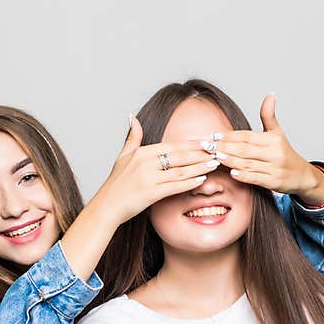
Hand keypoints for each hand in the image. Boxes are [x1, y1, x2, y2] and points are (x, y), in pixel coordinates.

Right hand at [92, 117, 217, 223]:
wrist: (106, 206)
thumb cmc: (116, 184)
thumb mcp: (123, 156)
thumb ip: (132, 137)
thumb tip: (133, 117)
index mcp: (142, 152)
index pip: (172, 145)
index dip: (192, 143)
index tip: (207, 141)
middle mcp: (145, 163)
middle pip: (179, 155)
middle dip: (200, 152)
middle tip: (217, 150)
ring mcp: (148, 178)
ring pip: (180, 170)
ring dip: (199, 166)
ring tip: (215, 163)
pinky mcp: (150, 194)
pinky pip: (174, 186)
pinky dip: (189, 182)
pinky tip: (202, 179)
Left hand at [211, 93, 323, 205]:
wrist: (302, 175)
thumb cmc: (285, 153)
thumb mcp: (278, 133)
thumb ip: (269, 116)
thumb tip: (270, 94)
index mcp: (273, 140)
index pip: (247, 136)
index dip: (230, 136)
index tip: (214, 135)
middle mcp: (274, 153)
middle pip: (245, 149)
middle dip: (225, 147)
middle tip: (208, 146)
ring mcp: (274, 168)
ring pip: (248, 164)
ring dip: (231, 161)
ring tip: (216, 157)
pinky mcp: (273, 182)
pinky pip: (256, 178)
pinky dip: (244, 176)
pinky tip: (232, 173)